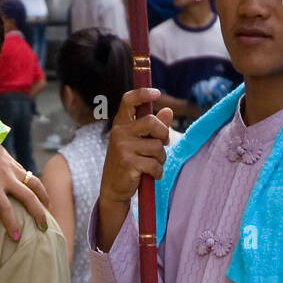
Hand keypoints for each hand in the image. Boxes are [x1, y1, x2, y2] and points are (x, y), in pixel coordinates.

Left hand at [0, 140, 49, 239]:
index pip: (6, 209)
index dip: (12, 224)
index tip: (17, 237)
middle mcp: (7, 177)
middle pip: (29, 197)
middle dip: (38, 214)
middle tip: (44, 228)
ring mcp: (13, 168)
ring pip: (35, 184)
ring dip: (44, 198)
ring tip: (49, 211)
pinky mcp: (15, 162)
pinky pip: (30, 176)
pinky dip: (37, 187)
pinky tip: (39, 195)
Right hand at [97, 88, 172, 250]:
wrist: (113, 189)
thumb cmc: (128, 162)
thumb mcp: (139, 142)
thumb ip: (154, 127)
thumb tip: (168, 110)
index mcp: (121, 124)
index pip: (129, 101)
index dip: (143, 93)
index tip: (157, 93)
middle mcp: (119, 133)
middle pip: (151, 122)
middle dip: (163, 133)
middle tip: (163, 143)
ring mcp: (122, 148)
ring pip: (156, 146)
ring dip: (161, 158)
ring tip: (153, 165)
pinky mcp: (128, 164)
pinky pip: (154, 164)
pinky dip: (157, 172)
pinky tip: (151, 175)